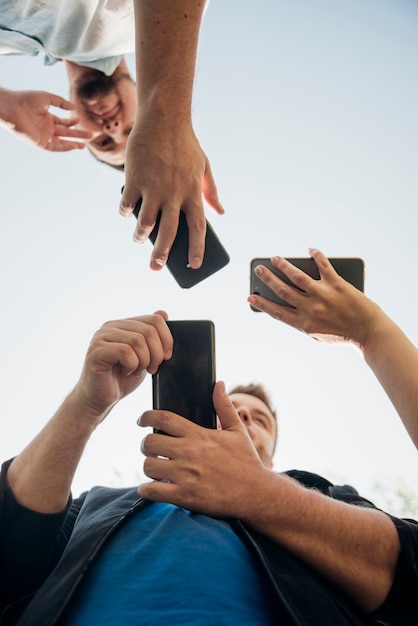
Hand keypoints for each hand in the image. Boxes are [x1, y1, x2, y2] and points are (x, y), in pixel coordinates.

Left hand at [0, 89, 91, 150]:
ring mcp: (44, 136)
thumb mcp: (47, 97)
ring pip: (62, 142)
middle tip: (91, 135)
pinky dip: (64, 148)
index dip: (72, 122)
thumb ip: (61, 102)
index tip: (80, 120)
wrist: (13, 107)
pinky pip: (54, 147)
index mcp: (47, 118)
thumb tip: (74, 108)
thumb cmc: (27, 99)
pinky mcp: (40, 143)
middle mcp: (46, 128)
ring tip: (85, 145)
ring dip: (73, 143)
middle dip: (78, 134)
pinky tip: (73, 146)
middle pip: (66, 133)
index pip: (63, 122)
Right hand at [74, 312, 172, 423]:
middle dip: (156, 354)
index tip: (166, 357)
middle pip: (148, 330)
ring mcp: (101, 337)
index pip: (154, 319)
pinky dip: (132, 365)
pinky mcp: (96, 351)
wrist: (99, 399)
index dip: (166, 339)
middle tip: (152, 369)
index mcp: (123, 324)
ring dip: (144, 361)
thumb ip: (152, 337)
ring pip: (138, 340)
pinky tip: (126, 371)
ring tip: (136, 370)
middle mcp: (110, 326)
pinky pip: (125, 352)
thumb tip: (163, 313)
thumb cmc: (121, 378)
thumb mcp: (144, 356)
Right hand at [119, 120, 223, 269]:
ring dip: (140, 236)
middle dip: (161, 255)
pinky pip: (127, 205)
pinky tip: (127, 214)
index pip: (198, 229)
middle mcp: (174, 194)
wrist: (163, 118)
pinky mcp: (134, 179)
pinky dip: (125, 213)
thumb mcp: (204, 167)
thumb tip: (220, 212)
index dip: (196, 250)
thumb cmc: (185, 144)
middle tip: (156, 267)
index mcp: (193, 193)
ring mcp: (153, 187)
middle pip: (169, 234)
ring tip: (139, 240)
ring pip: (146, 224)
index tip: (195, 266)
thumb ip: (211, 192)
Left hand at [137, 381, 270, 517]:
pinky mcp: (184, 496)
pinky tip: (152, 488)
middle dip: (146, 445)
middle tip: (151, 449)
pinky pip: (152, 491)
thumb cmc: (246, 461)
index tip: (142, 420)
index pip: (163, 418)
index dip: (146, 416)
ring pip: (148, 466)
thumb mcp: (237, 430)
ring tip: (155, 468)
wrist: (256, 494)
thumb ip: (224, 406)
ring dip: (148, 467)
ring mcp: (185, 475)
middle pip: (149, 443)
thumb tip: (218, 384)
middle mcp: (189, 453)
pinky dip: (147, 490)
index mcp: (199, 435)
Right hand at [248, 248, 378, 347]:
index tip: (250, 296)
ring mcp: (323, 295)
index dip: (261, 303)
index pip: (276, 312)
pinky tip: (311, 250)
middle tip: (259, 269)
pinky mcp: (337, 284)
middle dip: (268, 278)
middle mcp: (311, 308)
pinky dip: (316, 255)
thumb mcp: (316, 333)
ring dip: (284, 265)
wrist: (368, 332)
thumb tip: (288, 303)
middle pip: (283, 290)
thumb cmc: (342, 334)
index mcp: (304, 323)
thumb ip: (302, 320)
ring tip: (276, 258)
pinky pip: (323, 265)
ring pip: (297, 276)